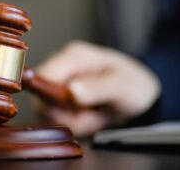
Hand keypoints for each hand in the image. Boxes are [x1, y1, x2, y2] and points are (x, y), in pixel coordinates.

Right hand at [35, 40, 160, 136]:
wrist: (138, 98)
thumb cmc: (132, 85)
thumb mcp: (122, 86)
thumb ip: (98, 87)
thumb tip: (71, 90)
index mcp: (74, 56)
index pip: (43, 75)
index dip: (52, 97)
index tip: (75, 108)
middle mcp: (60, 68)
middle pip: (41, 97)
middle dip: (66, 114)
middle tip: (91, 113)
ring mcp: (57, 85)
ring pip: (47, 112)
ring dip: (71, 121)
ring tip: (94, 114)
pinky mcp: (57, 101)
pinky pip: (54, 119)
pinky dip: (73, 124)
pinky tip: (88, 117)